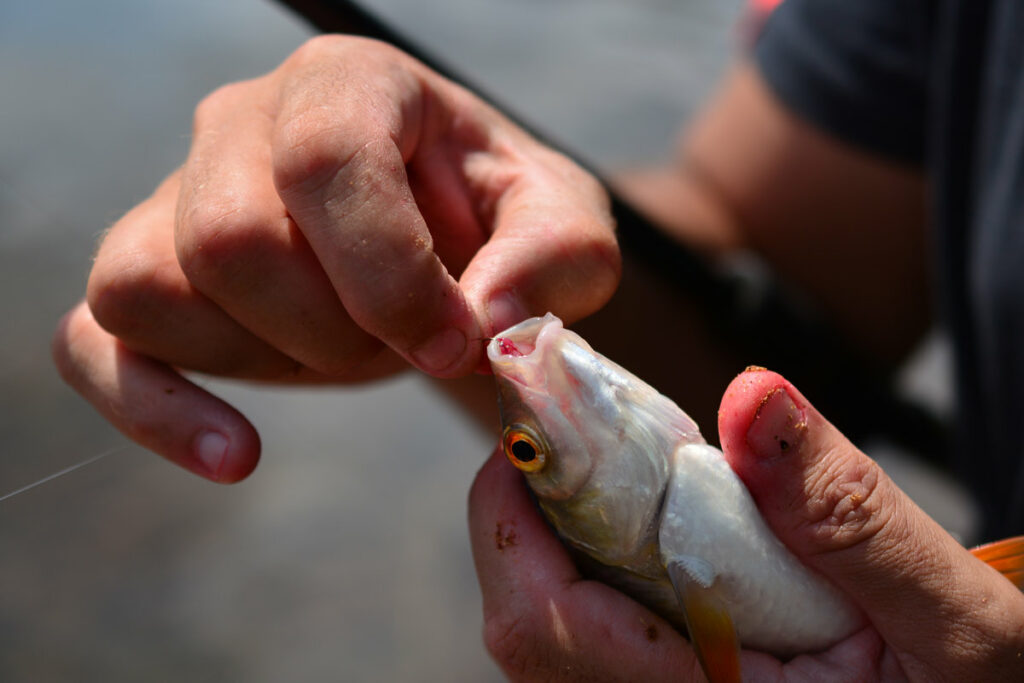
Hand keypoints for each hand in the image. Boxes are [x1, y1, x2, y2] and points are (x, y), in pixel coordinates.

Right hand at [52, 36, 618, 481]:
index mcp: (350, 84)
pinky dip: (154, 409)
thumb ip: (550, 260)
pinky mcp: (151, 280)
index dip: (387, 270)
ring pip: (151, 286)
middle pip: (232, 237)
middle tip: (408, 345)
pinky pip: (92, 343)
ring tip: (348, 352)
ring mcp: (179, 200)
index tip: (454, 342)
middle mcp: (245, 124)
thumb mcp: (564, 231)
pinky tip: (236, 455)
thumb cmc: (504, 227)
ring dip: (270, 358)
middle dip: (336, 328)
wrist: (450, 249)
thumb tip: (483, 324)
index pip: (324, 159)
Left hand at [468, 368, 1023, 680]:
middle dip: (532, 520)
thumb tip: (753, 395)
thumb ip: (851, 515)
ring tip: (617, 478)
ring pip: (554, 633)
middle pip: (529, 628)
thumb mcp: (952, 618)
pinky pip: (591, 643)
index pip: (549, 627)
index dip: (515, 519)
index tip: (535, 433)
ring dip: (563, 542)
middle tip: (576, 440)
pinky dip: (598, 571)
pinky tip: (651, 530)